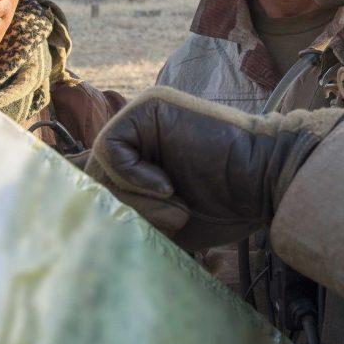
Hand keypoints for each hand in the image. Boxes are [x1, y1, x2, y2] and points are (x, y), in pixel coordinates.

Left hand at [85, 87, 343, 250]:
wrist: (268, 181)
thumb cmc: (226, 205)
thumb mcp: (164, 219)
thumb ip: (127, 213)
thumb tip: (75, 225)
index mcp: (141, 159)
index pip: (96, 185)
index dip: (101, 212)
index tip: (120, 235)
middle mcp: (138, 134)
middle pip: (93, 179)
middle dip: (126, 210)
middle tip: (172, 219)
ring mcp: (142, 116)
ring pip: (100, 167)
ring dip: (136, 200)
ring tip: (178, 206)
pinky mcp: (149, 107)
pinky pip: (111, 148)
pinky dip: (135, 175)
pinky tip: (169, 185)